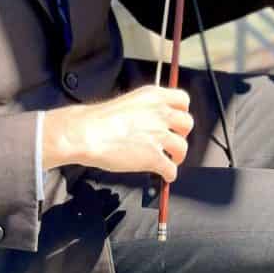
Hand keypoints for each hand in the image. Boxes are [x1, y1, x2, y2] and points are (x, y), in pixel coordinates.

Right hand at [43, 85, 193, 182]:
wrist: (86, 132)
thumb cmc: (99, 120)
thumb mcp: (129, 102)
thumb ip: (146, 109)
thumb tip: (154, 121)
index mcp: (153, 96)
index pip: (183, 99)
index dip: (182, 112)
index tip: (177, 120)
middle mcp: (160, 113)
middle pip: (187, 123)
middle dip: (182, 134)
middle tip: (173, 141)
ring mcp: (158, 134)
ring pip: (182, 147)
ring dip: (178, 156)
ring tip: (171, 160)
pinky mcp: (153, 157)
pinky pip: (171, 169)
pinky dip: (170, 175)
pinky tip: (164, 176)